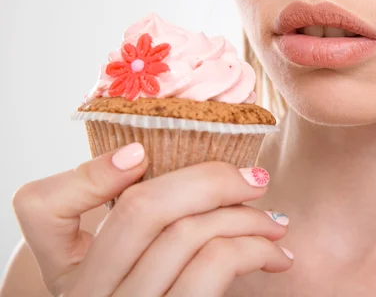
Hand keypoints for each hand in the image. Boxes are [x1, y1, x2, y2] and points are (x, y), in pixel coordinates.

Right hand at [13, 142, 292, 296]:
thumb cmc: (159, 289)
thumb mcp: (132, 261)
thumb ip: (143, 216)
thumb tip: (177, 162)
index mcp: (68, 265)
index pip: (41, 206)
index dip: (92, 170)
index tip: (141, 152)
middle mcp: (88, 292)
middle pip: (141, 208)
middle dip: (212, 180)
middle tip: (256, 179)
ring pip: (187, 234)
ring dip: (247, 218)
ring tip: (276, 223)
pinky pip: (214, 265)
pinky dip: (256, 248)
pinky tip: (276, 256)